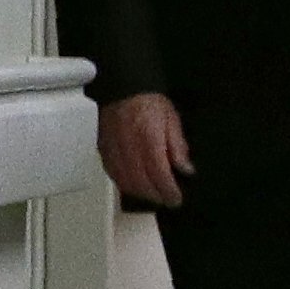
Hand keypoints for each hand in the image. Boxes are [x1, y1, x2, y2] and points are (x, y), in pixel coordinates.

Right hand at [99, 92, 191, 208]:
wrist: (123, 88)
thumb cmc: (148, 101)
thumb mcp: (172, 120)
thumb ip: (178, 147)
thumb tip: (186, 169)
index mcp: (148, 139)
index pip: (159, 174)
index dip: (168, 191)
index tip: (176, 199)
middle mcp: (128, 148)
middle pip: (141, 183)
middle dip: (156, 196)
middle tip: (168, 200)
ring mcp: (113, 150)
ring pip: (125, 182)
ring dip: (141, 193)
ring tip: (154, 195)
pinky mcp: (104, 150)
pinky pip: (113, 174)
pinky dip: (125, 184)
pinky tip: (135, 185)